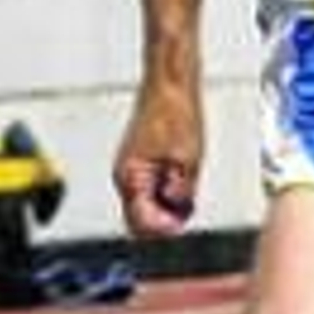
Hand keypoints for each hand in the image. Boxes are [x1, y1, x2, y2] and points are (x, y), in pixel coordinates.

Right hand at [113, 77, 201, 238]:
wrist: (169, 84)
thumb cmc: (177, 114)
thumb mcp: (189, 157)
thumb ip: (182, 190)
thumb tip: (179, 210)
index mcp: (130, 177)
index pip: (140, 222)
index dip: (164, 229)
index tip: (184, 223)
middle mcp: (124, 176)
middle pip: (139, 218)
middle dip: (164, 221)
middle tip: (188, 211)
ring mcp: (130, 169)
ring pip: (145, 205)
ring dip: (166, 206)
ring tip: (187, 188)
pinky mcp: (139, 162)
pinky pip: (150, 189)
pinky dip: (166, 192)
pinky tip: (183, 178)